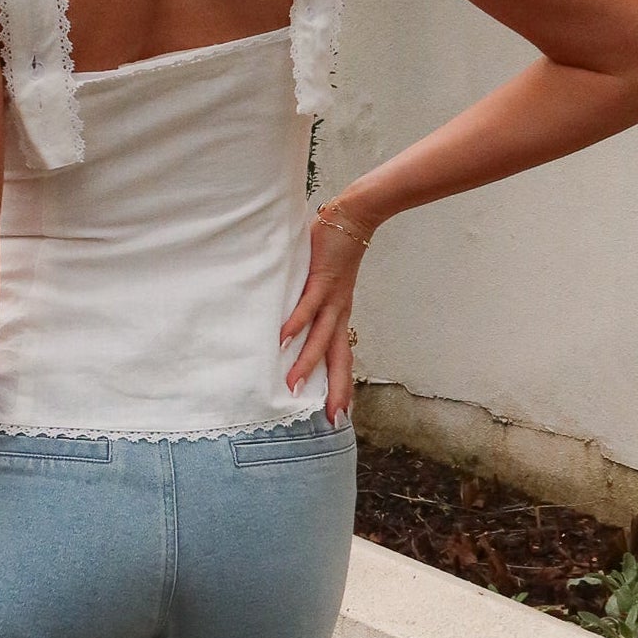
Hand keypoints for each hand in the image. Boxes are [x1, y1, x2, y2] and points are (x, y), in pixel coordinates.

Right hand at [280, 203, 369, 423]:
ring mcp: (330, 299)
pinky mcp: (321, 281)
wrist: (354, 219)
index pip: (342, 359)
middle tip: (329, 418)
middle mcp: (338, 313)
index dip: (342, 386)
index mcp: (340, 317)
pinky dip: (295, 324)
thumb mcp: (327, 285)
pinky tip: (282, 340)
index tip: (340, 414)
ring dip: (307, 364)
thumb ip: (313, 303)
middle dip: (334, 390)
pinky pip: (307, 308)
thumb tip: (295, 321)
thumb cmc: (336, 251)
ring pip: (320, 339)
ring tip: (292, 386)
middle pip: (338, 359)